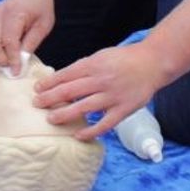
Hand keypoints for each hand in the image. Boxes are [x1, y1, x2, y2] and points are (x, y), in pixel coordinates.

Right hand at [0, 0, 53, 75]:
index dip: (12, 59)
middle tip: (13, 66)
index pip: (8, 41)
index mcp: (14, 14)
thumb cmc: (40, 5)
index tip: (16, 72)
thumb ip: (31, 42)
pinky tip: (6, 50)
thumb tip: (21, 61)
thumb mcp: (44, 25)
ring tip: (10, 58)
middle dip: (0, 59)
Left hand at [32, 41, 167, 140]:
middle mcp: (101, 80)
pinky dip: (90, 131)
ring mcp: (112, 96)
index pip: (66, 75)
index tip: (37, 89)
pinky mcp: (123, 109)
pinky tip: (78, 135)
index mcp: (94, 64)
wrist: (152, 63)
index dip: (49, 83)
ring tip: (51, 119)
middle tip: (37, 104)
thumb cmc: (124, 59)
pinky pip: (104, 124)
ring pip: (83, 108)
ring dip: (64, 114)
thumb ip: (83, 68)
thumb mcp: (101, 56)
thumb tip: (61, 80)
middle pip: (70, 91)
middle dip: (50, 98)